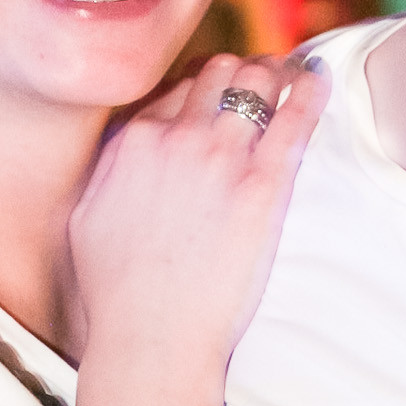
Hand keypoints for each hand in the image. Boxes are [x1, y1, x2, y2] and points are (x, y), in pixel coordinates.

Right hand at [70, 52, 327, 365]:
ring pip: (256, 81)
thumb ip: (107, 170)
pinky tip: (319, 78)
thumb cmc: (115, 291)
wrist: (153, 336)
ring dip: (277, 71)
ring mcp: (222, 158)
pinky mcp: (265, 186)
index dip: (202, 86)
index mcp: (133, 141)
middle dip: (242, 69)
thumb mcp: (86, 216)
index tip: (220, 95)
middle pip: (218, 72)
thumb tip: (121, 150)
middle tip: (263, 78)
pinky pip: (295, 117)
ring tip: (293, 75)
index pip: (177, 87)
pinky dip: (310, 90)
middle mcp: (177, 138)